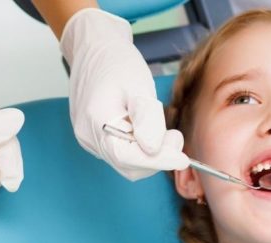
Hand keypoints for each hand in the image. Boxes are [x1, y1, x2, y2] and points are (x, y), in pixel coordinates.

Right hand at [60, 9, 188, 180]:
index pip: (128, 157)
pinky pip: (123, 153)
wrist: (94, 49)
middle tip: (174, 136)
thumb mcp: (139, 85)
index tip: (182, 159)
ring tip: (160, 127)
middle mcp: (88, 136)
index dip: (159, 161)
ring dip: (150, 153)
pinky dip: (141, 148)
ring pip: (127, 163)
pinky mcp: (96, 138)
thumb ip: (147, 119)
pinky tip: (146, 128)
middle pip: (128, 165)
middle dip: (157, 157)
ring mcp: (89, 139)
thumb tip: (155, 150)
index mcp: (95, 122)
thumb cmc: (116, 61)